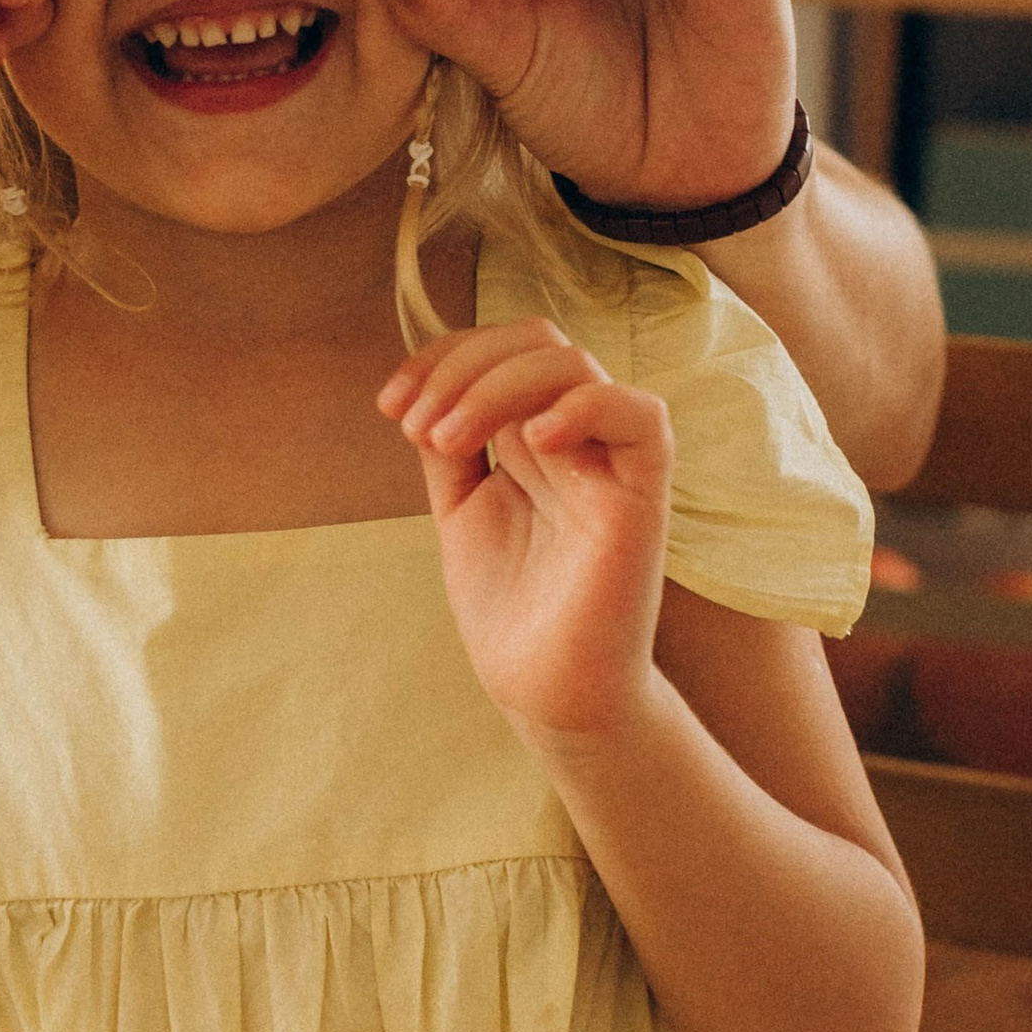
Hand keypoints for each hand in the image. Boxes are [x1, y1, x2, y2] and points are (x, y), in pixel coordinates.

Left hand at [382, 318, 671, 746]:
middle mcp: (576, 438)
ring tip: (446, 441)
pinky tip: (529, 441)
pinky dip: (584, 408)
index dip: (443, 356)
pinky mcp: (642, 500)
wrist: (546, 691)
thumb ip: (451, 444)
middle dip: (461, 366)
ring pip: (575, 365)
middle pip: (536, 341)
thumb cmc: (510, 605)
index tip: (390, 404)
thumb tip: (425, 388)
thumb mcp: (461, 507)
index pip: (503, 349)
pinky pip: (642, 418)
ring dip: (495, 386)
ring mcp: (610, 464)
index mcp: (534, 434)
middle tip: (418, 428)